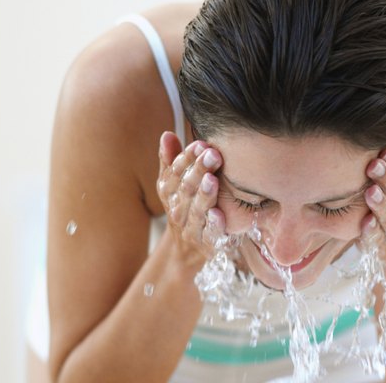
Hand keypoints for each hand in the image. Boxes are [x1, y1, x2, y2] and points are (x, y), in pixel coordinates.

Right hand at [156, 131, 226, 268]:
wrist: (186, 252)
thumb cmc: (185, 208)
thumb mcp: (175, 186)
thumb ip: (171, 161)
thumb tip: (167, 134)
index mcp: (169, 193)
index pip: (175, 173)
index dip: (186, 158)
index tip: (200, 144)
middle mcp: (177, 210)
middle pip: (186, 189)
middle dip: (198, 170)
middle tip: (212, 154)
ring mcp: (191, 228)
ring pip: (196, 210)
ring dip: (204, 195)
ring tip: (212, 179)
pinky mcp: (206, 244)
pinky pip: (209, 235)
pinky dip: (213, 225)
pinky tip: (219, 214)